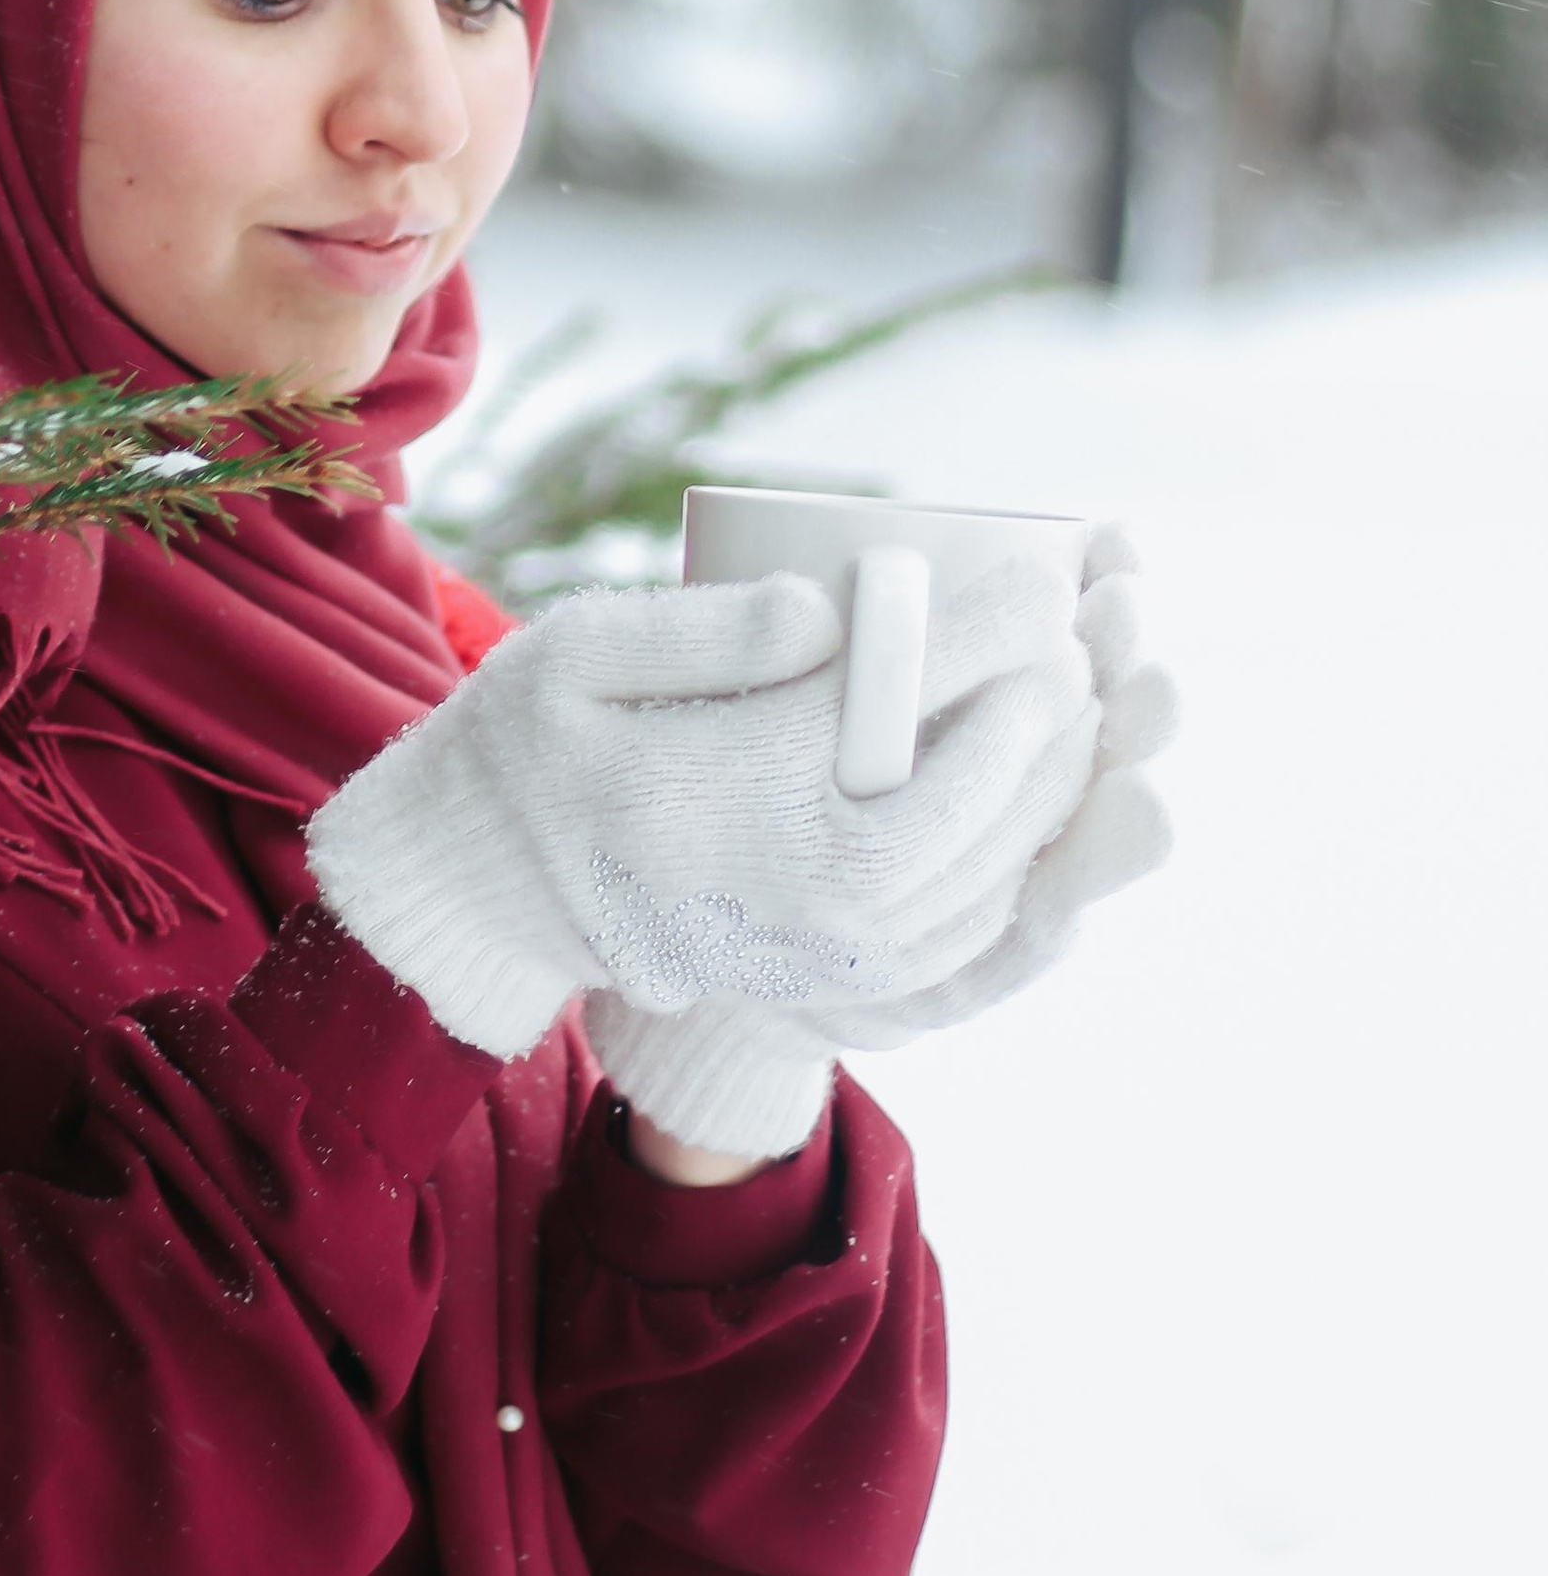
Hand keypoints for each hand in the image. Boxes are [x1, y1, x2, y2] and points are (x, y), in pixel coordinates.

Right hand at [306, 549, 1100, 1063]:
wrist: (487, 892)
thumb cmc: (532, 742)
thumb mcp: (578, 653)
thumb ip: (707, 627)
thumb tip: (836, 611)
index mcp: (695, 793)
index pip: (868, 716)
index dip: (970, 648)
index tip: (1037, 588)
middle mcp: (760, 889)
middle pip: (946, 814)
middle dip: (1037, 726)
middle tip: (1082, 646)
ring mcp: (798, 955)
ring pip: (968, 886)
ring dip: (1049, 799)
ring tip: (1089, 711)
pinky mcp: (823, 987)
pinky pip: (956, 942)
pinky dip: (1022, 873)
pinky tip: (1047, 808)